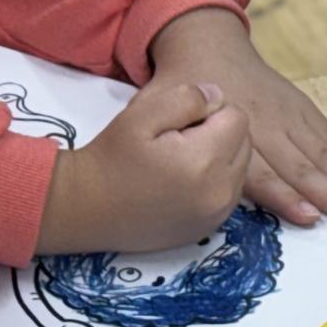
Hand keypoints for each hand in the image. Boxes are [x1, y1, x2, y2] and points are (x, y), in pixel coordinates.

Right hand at [36, 79, 250, 254]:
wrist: (82, 208)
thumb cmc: (111, 156)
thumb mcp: (142, 112)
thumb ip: (188, 97)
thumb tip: (219, 98)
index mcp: (205, 161)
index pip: (238, 117)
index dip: (209, 112)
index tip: (178, 124)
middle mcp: (219, 192)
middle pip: (244, 142)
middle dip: (219, 134)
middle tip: (178, 141)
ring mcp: (216, 215)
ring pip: (241, 167)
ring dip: (221, 157)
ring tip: (180, 161)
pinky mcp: (207, 229)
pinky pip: (230, 193)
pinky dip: (216, 181)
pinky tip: (183, 182)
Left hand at [149, 8, 326, 227]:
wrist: (206, 42)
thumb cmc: (180, 85)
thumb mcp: (157, 110)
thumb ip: (168, 137)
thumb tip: (175, 168)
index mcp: (230, 130)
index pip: (262, 171)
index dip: (286, 195)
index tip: (311, 215)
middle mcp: (264, 123)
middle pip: (301, 164)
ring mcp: (284, 113)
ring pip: (319, 148)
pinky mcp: (297, 104)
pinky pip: (324, 129)